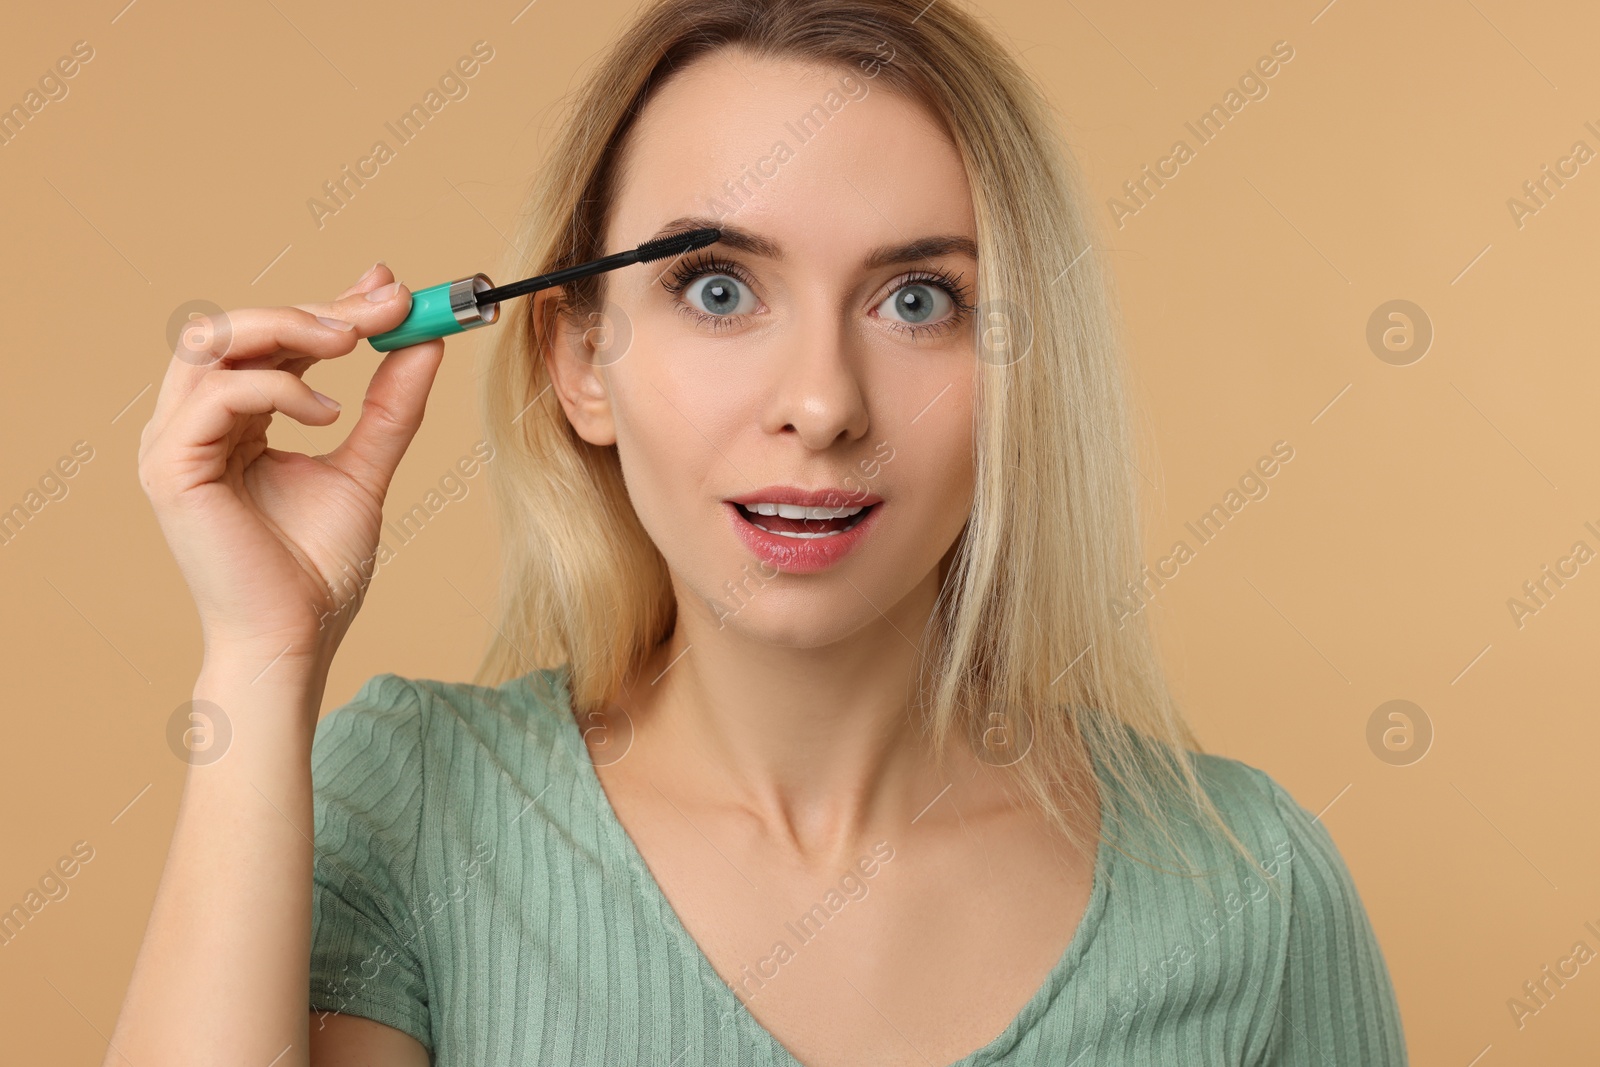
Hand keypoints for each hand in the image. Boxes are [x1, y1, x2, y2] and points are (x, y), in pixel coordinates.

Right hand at [138, 263, 443, 666]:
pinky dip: (278, 388)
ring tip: (352, 343)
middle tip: (387, 303)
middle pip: (238, 326)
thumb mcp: (366, 469)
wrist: (296, 638)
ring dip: (290, 328)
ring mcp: (173, 442)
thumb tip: (426, 342)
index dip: (327, 304)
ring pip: (214, 341)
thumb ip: (390, 408)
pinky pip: (218, 394)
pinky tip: (328, 415)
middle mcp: (192, 423)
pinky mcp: (169, 466)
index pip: (270, 339)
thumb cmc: (319, 569)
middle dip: (318, 307)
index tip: (389, 287)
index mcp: (231, 421)